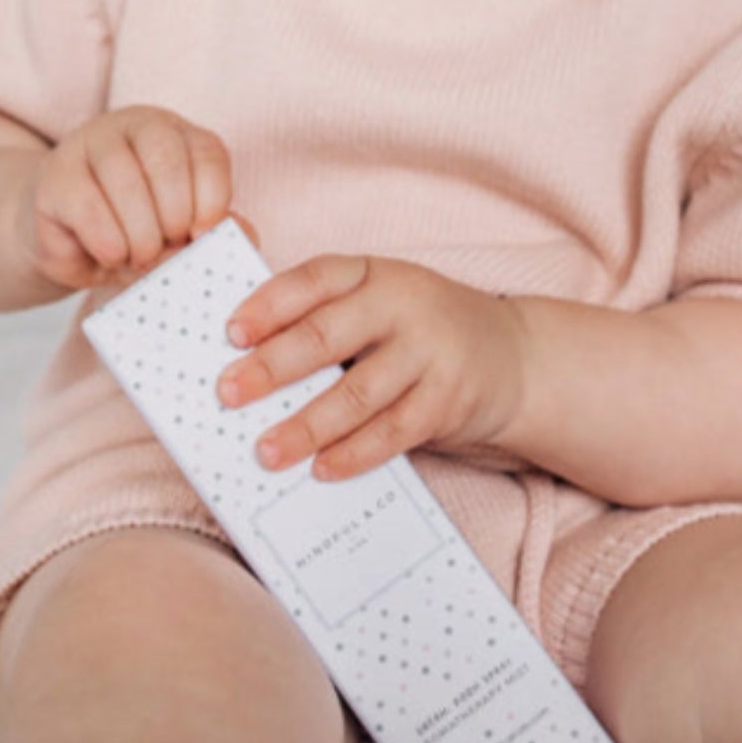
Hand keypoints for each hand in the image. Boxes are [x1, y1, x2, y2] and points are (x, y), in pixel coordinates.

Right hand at [14, 105, 255, 291]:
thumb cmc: (135, 233)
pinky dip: (109, 241)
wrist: (69, 242)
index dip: (212, 198)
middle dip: (174, 218)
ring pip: (127, 184)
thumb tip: (241, 235)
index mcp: (178, 134)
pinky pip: (89, 207)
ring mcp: (91, 143)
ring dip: (141, 236)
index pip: (207, 152)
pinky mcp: (56, 173)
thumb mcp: (181, 234)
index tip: (203, 234)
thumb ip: (213, 231)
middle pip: (167, 161)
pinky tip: (112, 253)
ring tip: (139, 256)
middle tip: (168, 248)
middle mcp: (135, 126)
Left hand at [216, 256, 527, 479]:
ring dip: (306, 427)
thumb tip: (246, 362)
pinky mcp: (448, 399)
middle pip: (326, 336)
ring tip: (266, 451)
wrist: (514, 357)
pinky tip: (320, 469)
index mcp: (374, 273)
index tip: (230, 333)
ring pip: (356, 394)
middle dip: (271, 368)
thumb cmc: (421, 331)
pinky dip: (353, 454)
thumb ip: (326, 318)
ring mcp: (430, 352)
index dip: (269, 304)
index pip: (314, 278)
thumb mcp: (381, 303)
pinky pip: (392, 432)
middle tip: (228, 395)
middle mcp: (403, 304)